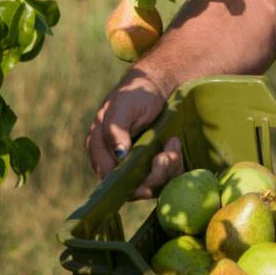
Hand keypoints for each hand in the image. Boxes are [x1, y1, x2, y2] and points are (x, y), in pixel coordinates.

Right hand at [85, 68, 182, 199]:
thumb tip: (119, 154)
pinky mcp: (153, 166)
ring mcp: (135, 166)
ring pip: (152, 185)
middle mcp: (116, 163)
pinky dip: (174, 163)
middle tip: (169, 152)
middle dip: (156, 174)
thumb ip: (115, 129)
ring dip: (168, 167)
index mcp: (100, 150)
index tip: (154, 161)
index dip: (132, 180)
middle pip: (134, 188)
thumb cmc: (134, 94)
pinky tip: (174, 142)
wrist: (156, 85)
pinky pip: (164, 177)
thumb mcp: (122, 107)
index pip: (111, 180)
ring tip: (173, 142)